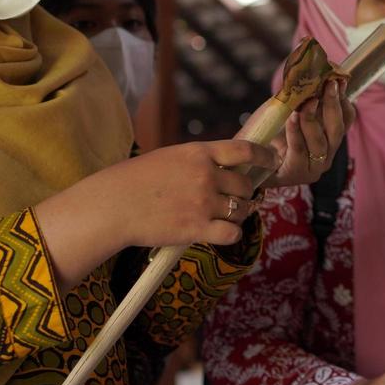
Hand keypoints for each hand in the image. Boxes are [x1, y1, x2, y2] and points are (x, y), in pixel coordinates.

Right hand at [111, 139, 275, 247]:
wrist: (113, 205)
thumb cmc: (135, 180)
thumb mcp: (170, 157)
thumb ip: (199, 160)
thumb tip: (225, 166)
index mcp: (198, 152)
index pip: (245, 150)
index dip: (264, 156)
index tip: (272, 161)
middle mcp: (205, 175)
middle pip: (246, 185)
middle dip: (247, 193)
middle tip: (241, 198)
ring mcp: (202, 202)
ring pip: (241, 210)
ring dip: (239, 214)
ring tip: (227, 216)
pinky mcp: (197, 229)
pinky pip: (232, 233)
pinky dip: (231, 234)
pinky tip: (221, 233)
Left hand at [266, 78, 354, 187]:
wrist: (248, 161)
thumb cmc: (268, 134)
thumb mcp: (286, 111)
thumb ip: (299, 97)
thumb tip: (307, 72)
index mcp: (328, 138)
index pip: (346, 119)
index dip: (343, 100)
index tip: (338, 81)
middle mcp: (326, 154)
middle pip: (337, 130)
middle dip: (333, 105)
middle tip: (329, 85)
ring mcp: (313, 167)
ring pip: (320, 142)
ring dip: (312, 119)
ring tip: (308, 101)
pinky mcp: (295, 173)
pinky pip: (298, 150)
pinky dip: (296, 132)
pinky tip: (292, 118)